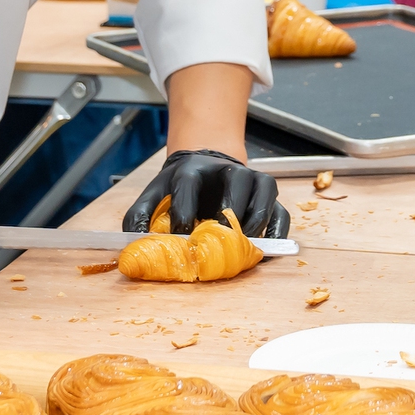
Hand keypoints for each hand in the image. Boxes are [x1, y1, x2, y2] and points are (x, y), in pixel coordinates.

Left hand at [123, 148, 289, 238]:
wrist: (208, 164)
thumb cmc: (181, 187)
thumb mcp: (155, 194)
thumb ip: (140, 215)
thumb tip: (134, 242)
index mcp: (192, 169)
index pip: (188, 187)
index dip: (184, 214)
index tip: (182, 238)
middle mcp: (227, 169)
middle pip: (233, 191)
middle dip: (226, 220)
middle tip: (218, 245)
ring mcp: (253, 180)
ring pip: (262, 200)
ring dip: (253, 226)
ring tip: (242, 248)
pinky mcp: (269, 193)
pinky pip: (281, 213)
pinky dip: (277, 233)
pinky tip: (266, 249)